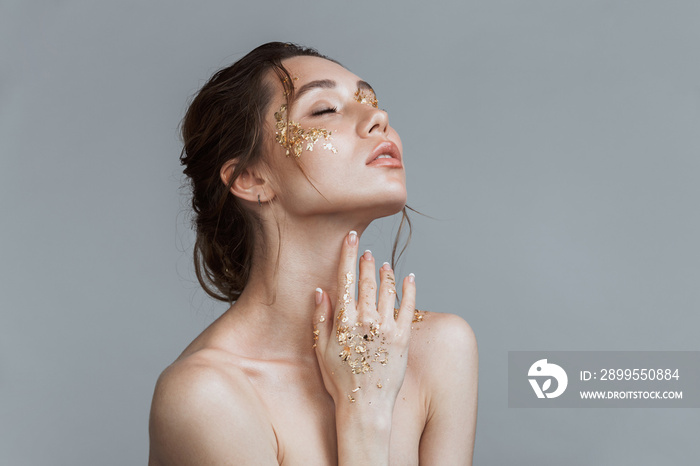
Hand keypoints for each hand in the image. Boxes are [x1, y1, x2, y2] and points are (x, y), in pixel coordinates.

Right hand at [312, 230, 415, 407]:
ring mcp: (387, 328)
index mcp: (344, 320)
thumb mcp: (320, 349)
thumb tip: (320, 290)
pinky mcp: (403, 337)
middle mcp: (366, 320)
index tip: (351, 238)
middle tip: (366, 250)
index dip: (348, 255)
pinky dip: (410, 289)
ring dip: (386, 273)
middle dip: (366, 261)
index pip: (345, 279)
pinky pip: (409, 307)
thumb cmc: (339, 380)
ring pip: (388, 290)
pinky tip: (410, 278)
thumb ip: (321, 318)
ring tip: (384, 264)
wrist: (365, 406)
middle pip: (368, 281)